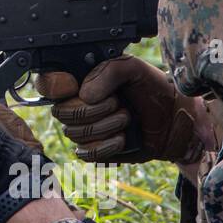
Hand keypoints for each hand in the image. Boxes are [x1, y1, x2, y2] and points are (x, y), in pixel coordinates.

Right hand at [35, 56, 208, 163]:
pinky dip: (107, 146)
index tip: (72, 85)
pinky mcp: (94, 150)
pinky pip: (86, 153)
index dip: (53, 86)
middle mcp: (76, 104)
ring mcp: (84, 129)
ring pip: (74, 133)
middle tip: (118, 103)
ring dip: (106, 126)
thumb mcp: (134, 68)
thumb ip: (108, 72)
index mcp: (81, 80)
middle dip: (93, 110)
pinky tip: (123, 138)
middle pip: (61, 112)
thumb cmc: (155, 89)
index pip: (47, 83)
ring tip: (127, 119)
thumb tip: (83, 95)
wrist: (175, 120)